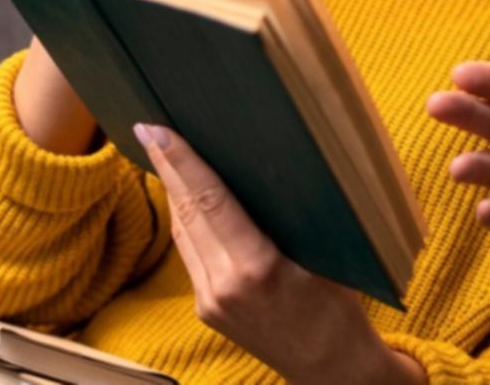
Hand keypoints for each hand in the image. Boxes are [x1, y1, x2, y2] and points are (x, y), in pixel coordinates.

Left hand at [133, 124, 425, 384]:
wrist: (331, 367)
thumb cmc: (340, 308)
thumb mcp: (327, 254)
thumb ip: (294, 216)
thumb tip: (269, 166)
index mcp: (257, 268)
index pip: (210, 201)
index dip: (182, 162)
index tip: (158, 130)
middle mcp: (223, 285)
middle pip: (187, 212)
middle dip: (167, 168)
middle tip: (149, 129)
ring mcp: (210, 301)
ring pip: (183, 232)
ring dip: (173, 192)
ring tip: (163, 153)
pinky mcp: (206, 309)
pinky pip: (190, 254)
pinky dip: (187, 220)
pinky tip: (188, 198)